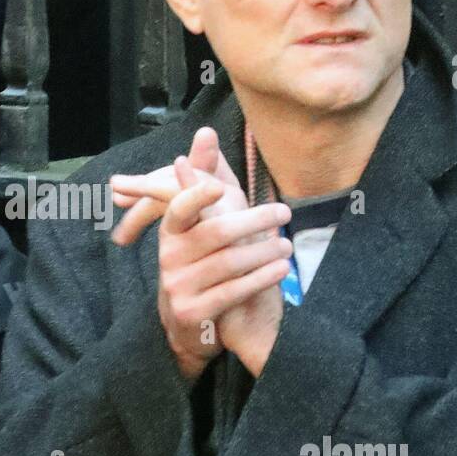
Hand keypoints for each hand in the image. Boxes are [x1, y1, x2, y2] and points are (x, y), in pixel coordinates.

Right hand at [112, 128, 291, 377]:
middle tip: (284, 213)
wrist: (189, 323)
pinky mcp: (192, 312)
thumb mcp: (204, 223)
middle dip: (254, 221)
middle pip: (216, 234)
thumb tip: (206, 132)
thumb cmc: (204, 262)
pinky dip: (261, 278)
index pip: (179, 209)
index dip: (196, 197)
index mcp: (171, 231)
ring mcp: (178, 286)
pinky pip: (232, 291)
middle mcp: (169, 257)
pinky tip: (281, 270)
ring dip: (263, 252)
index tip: (219, 188)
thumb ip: (207, 178)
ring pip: (228, 263)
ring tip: (287, 246)